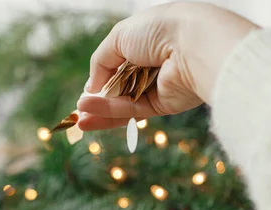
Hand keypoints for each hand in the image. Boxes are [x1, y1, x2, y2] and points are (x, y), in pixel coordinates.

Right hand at [77, 2, 256, 130]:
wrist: (192, 45)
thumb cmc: (158, 31)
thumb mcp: (119, 37)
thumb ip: (101, 61)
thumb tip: (92, 87)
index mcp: (145, 40)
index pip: (118, 63)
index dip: (100, 79)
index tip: (86, 92)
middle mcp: (152, 64)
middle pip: (119, 87)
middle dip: (98, 99)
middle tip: (78, 111)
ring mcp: (158, 86)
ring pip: (123, 102)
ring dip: (100, 110)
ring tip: (79, 118)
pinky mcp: (164, 105)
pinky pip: (133, 110)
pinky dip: (111, 113)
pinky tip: (90, 114)